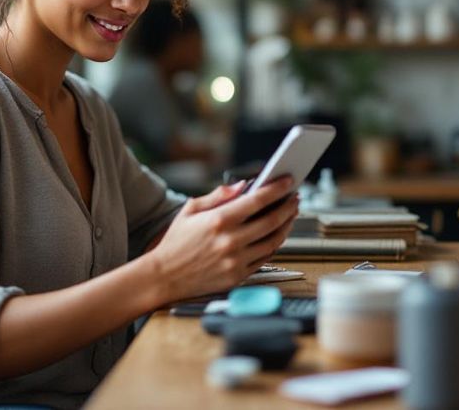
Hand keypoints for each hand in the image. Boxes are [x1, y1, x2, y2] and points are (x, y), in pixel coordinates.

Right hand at [146, 177, 298, 302]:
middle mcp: (230, 241)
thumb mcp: (191, 211)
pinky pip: (265, 258)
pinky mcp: (238, 276)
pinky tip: (277, 235)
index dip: (276, 189)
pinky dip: (275, 245)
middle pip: (271, 220)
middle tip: (294, 198)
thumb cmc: (176, 242)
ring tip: (290, 215)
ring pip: (273, 241)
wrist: (164, 276)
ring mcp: (236, 260)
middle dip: (288, 207)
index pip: (257, 201)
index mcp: (219, 220)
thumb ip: (218, 195)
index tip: (288, 182)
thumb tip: (242, 185)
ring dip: (286, 226)